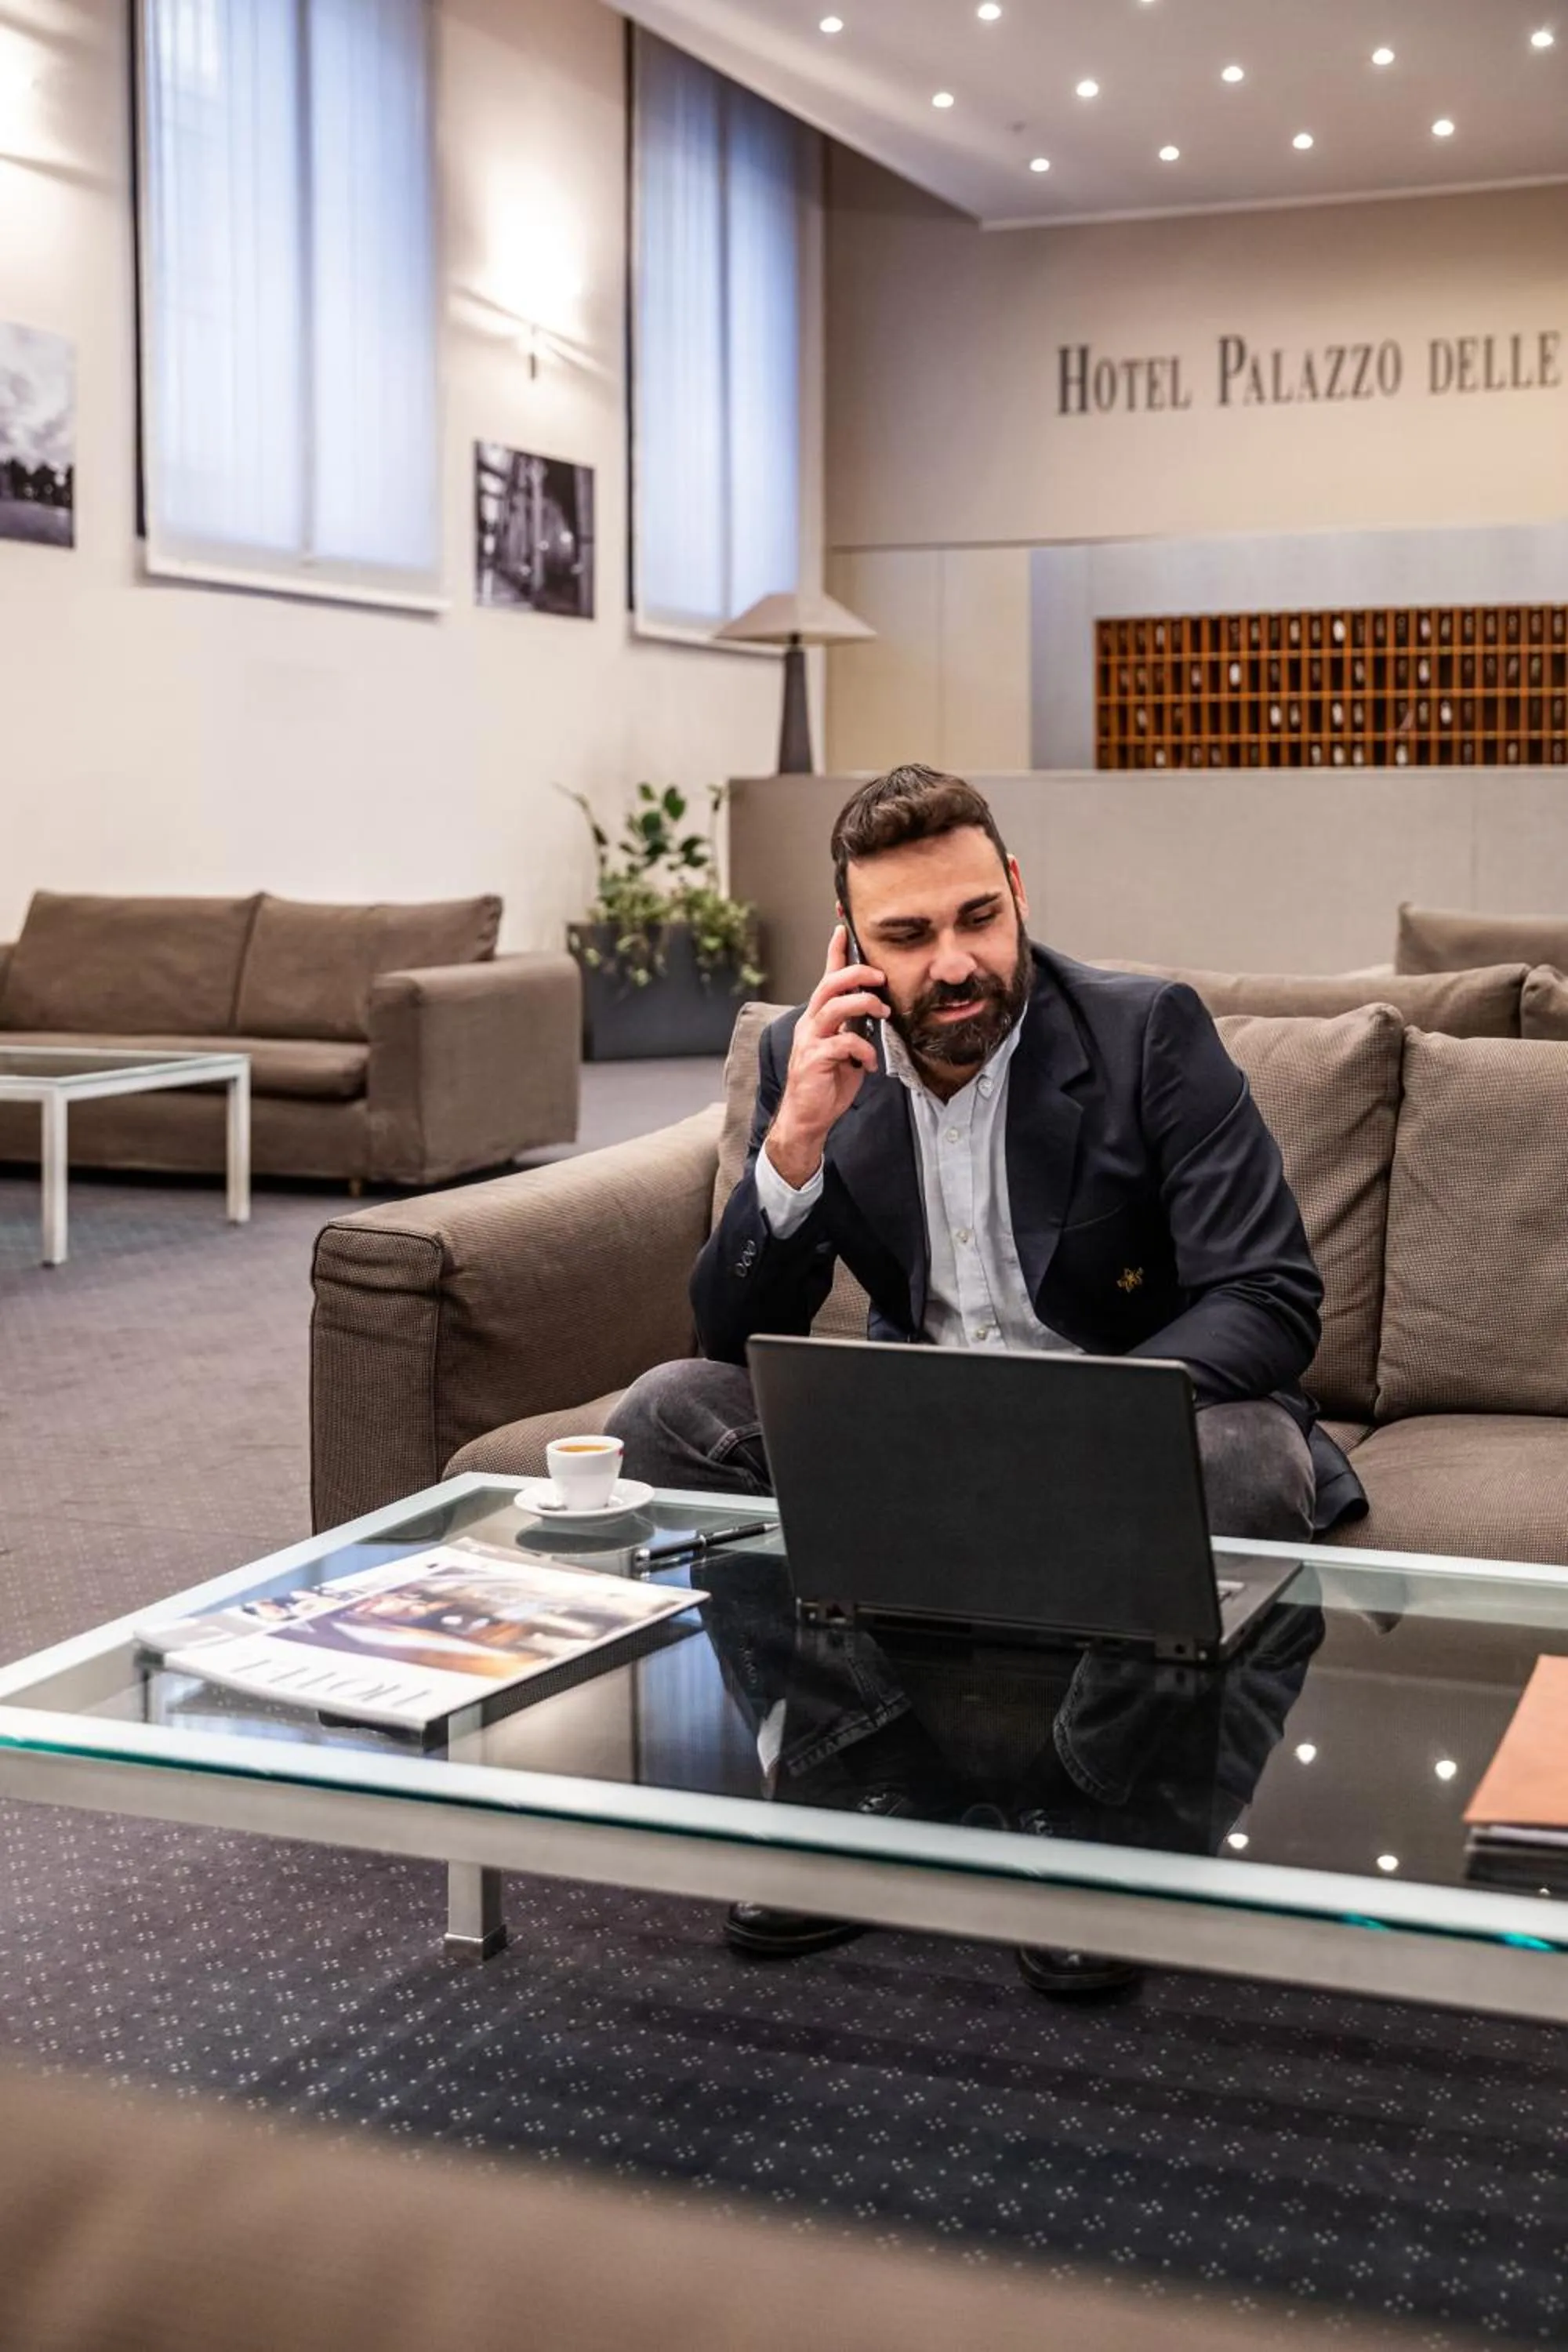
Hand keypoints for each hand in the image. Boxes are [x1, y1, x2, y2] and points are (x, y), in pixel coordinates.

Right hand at [764, 924, 886, 1189]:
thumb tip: (877, 1010)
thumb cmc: (826, 1084)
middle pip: (829, 984)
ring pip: (834, 1007)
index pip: (826, 977)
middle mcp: (810, 1023)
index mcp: (818, 1018)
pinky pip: (843, 1043)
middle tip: (881, 977)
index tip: (843, 928)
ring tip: (883, 1014)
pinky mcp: (813, 1060)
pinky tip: (868, 1064)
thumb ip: (855, 1028)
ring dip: (863, 1005)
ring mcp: (809, 1041)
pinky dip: (863, 1050)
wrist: (806, 1119)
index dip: (835, 952)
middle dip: (857, 974)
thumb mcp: (846, 1049)